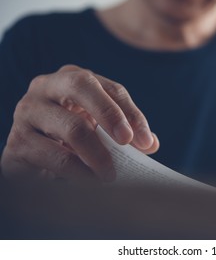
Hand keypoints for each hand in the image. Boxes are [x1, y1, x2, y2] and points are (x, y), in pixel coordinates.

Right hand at [0, 65, 158, 182]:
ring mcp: (29, 111)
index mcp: (73, 78)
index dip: (132, 113)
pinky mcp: (18, 140)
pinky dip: (77, 172)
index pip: (111, 88)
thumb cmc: (71, 137)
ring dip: (97, 155)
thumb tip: (151, 144)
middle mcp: (47, 86)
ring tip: (111, 176)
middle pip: (82, 85)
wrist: (31, 156)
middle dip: (110, 114)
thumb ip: (124, 131)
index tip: (146, 142)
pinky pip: (54, 156)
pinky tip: (90, 183)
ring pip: (71, 126)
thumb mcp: (98, 128)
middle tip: (128, 142)